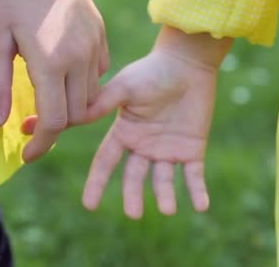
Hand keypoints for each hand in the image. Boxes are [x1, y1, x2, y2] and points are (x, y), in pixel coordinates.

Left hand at [0, 0, 108, 161]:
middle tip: (31, 124)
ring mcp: (94, 45)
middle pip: (77, 114)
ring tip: (48, 100)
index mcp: (51, 62)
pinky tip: (65, 75)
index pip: (55, 120)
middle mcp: (79, 58)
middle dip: (56, 127)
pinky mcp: (100, 33)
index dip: (41, 144)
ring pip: (91, 96)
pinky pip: (99, 73)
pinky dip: (85, 85)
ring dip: (71, 107)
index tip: (27, 155)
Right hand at [80, 26, 232, 218]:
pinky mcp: (192, 149)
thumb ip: (103, 102)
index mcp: (125, 133)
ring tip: (169, 209)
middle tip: (134, 214)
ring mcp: (168, 149)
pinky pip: (193, 175)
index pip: (106, 162)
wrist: (187, 63)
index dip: (97, 183)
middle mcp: (144, 146)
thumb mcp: (125, 87)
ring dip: (165, 196)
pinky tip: (202, 206)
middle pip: (134, 177)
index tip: (90, 206)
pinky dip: (197, 191)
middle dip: (133, 196)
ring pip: (163, 180)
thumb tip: (76, 116)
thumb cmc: (153, 71)